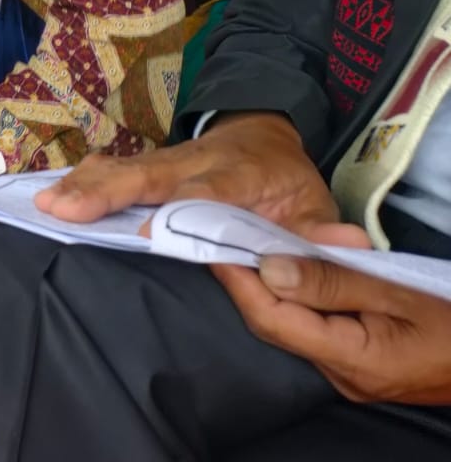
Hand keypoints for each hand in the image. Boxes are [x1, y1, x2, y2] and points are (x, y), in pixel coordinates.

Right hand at [34, 113, 339, 234]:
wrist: (262, 130)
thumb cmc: (286, 180)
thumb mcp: (316, 203)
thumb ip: (324, 230)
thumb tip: (352, 249)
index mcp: (237, 172)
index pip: (206, 192)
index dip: (180, 211)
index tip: (151, 233)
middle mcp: (192, 161)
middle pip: (145, 174)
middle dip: (105, 191)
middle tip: (63, 209)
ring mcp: (163, 160)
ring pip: (119, 168)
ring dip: (81, 186)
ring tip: (44, 204)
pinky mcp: (143, 166)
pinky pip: (108, 170)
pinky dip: (77, 181)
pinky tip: (46, 196)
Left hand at [214, 251, 450, 403]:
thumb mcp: (400, 292)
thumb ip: (334, 280)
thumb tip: (269, 266)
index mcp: (353, 359)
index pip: (272, 320)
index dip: (237, 281)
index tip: (212, 242)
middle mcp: (342, 375)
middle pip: (276, 325)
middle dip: (247, 281)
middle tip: (225, 236)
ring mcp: (350, 376)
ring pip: (292, 328)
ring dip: (271, 289)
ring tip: (249, 245)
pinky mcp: (359, 369)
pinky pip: (314, 332)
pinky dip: (298, 301)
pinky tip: (291, 272)